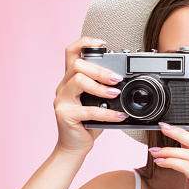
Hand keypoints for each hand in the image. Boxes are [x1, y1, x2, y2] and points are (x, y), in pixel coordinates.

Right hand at [53, 37, 127, 156]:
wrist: (75, 146)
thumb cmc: (88, 123)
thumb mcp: (98, 102)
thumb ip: (105, 89)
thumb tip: (126, 82)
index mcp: (71, 80)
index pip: (71, 52)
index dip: (84, 42)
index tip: (102, 43)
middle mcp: (63, 86)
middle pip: (77, 65)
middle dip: (100, 70)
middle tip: (117, 79)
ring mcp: (61, 100)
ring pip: (78, 80)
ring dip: (100, 86)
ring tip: (115, 94)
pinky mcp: (64, 115)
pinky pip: (87, 110)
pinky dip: (106, 113)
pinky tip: (119, 116)